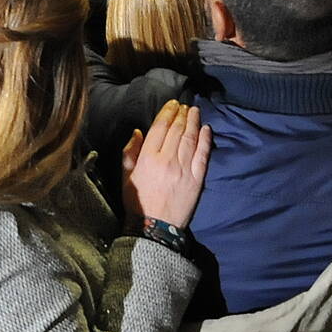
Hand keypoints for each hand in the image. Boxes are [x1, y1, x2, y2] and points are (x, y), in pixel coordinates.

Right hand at [123, 99, 211, 229]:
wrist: (155, 228)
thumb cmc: (137, 202)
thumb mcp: (126, 176)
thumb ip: (130, 152)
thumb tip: (138, 132)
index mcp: (148, 158)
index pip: (160, 127)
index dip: (167, 112)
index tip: (172, 104)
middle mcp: (167, 160)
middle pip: (177, 130)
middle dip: (181, 114)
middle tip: (184, 105)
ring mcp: (184, 169)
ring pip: (190, 139)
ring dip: (193, 122)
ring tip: (195, 111)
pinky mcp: (197, 179)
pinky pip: (202, 155)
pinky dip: (205, 140)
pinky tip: (206, 130)